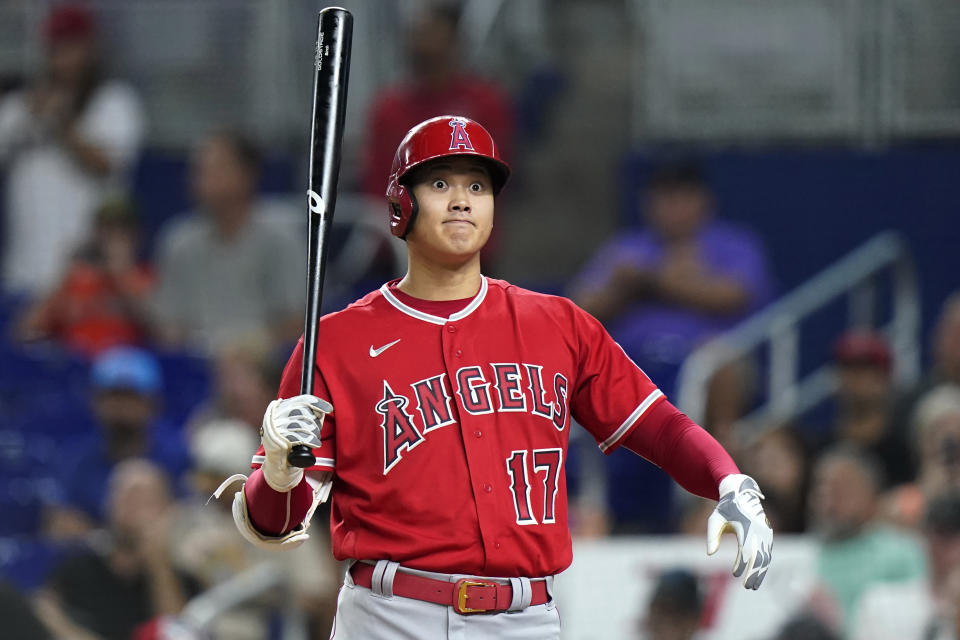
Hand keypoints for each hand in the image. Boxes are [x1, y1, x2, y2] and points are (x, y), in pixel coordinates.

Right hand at [260, 394, 332, 491]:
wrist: (278, 461)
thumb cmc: (290, 441)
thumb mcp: (299, 425)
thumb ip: (311, 416)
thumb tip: (323, 411)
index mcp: (280, 408)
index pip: (301, 400)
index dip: (317, 403)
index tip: (328, 409)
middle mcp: (276, 415)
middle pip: (304, 412)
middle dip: (315, 422)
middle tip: (316, 431)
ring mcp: (275, 427)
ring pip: (303, 424)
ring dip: (314, 433)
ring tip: (315, 439)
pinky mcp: (278, 440)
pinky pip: (299, 437)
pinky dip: (310, 441)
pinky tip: (314, 444)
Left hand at [707, 474, 772, 589]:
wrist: (740, 493)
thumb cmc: (725, 508)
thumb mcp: (715, 520)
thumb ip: (712, 536)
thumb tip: (709, 553)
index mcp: (746, 527)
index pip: (745, 551)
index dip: (741, 564)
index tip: (734, 574)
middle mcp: (758, 531)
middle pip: (759, 557)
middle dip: (754, 573)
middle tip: (747, 587)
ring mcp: (765, 532)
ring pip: (766, 557)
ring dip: (761, 572)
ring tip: (753, 585)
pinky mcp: (767, 534)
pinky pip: (767, 552)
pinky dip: (764, 565)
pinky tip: (759, 574)